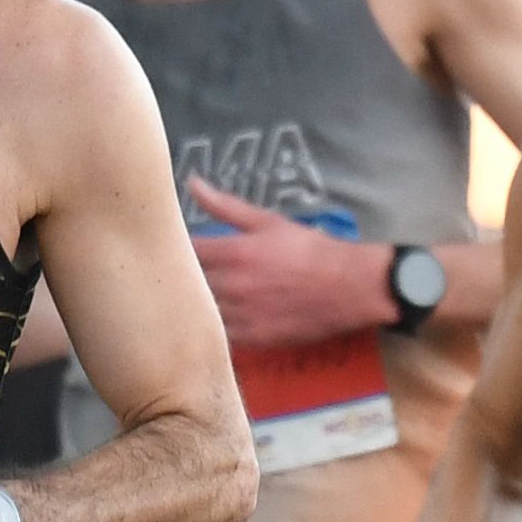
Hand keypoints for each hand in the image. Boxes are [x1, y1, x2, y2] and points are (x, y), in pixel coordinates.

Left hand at [185, 177, 393, 351]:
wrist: (348, 287)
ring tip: (197, 297)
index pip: (184, 251)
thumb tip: (192, 183)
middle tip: (180, 273)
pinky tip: (216, 319)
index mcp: (233, 253)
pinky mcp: (253, 339)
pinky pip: (219, 336)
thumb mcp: (268, 221)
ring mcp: (242, 315)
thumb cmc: (309, 250)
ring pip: (200, 312)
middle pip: (187, 284)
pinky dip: (214, 327)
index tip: (173, 246)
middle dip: (183, 277)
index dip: (175, 249)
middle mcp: (233, 286)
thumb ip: (225, 206)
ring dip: (196, 304)